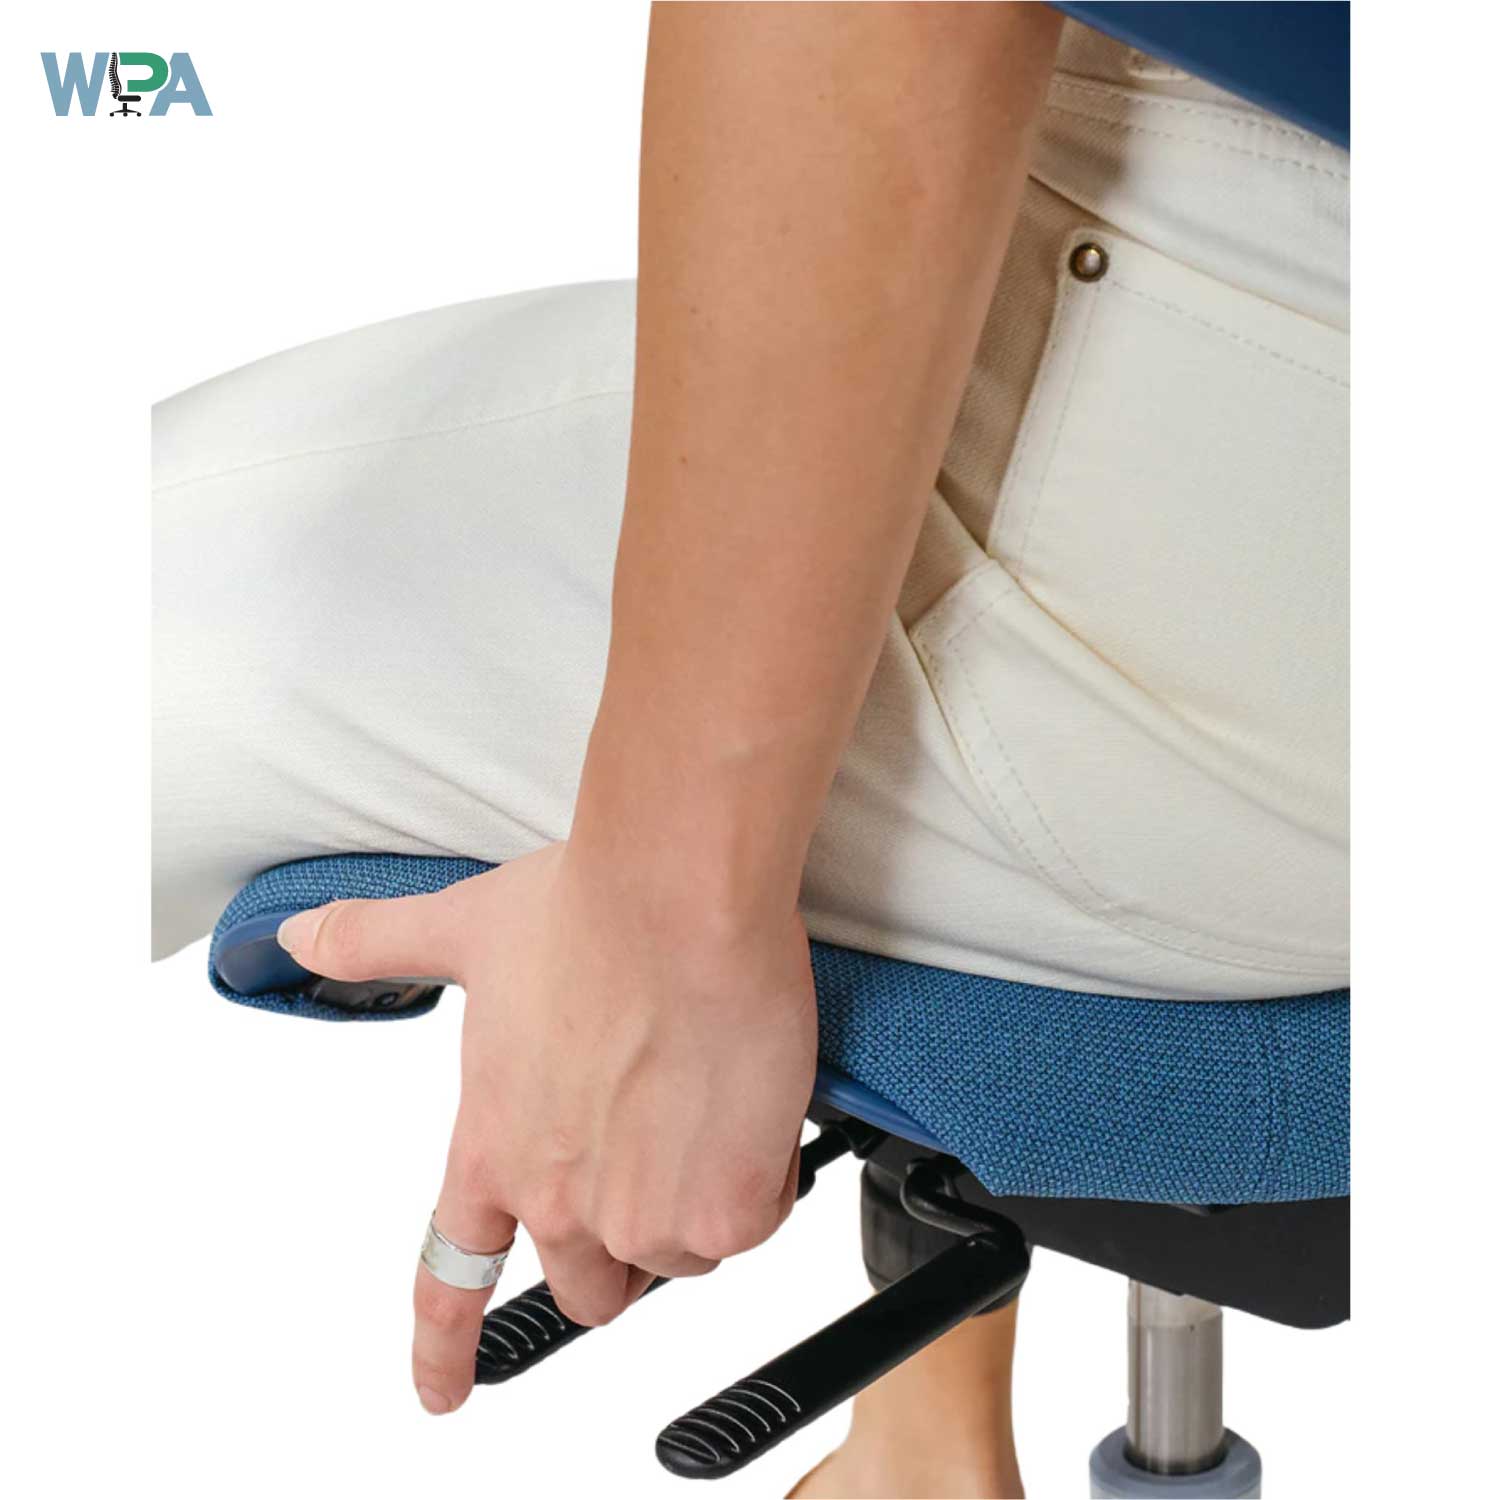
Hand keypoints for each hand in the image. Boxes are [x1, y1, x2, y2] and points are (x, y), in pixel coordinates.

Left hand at [276, 842, 816, 1413]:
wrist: (680, 896)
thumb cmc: (587, 907)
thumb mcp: (465, 928)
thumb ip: (379, 943)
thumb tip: (296, 936)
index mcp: (492, 1147)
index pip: (451, 1277)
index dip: (444, 1346)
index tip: (441, 1391)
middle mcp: (558, 1198)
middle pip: (589, 1287)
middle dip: (619, 1247)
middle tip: (649, 1167)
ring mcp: (641, 1214)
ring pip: (681, 1252)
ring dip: (696, 1196)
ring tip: (702, 1100)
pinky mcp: (725, 1210)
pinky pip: (751, 1221)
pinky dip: (758, 1175)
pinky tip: (747, 1099)